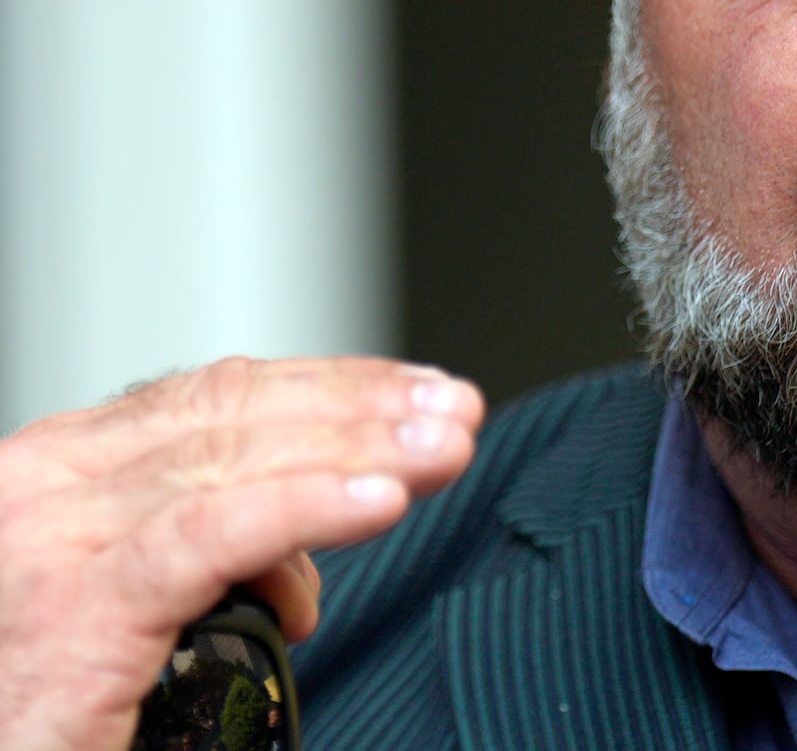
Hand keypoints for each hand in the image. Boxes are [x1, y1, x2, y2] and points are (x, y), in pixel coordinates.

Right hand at [0, 356, 482, 750]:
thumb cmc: (43, 709)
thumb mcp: (132, 605)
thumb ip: (208, 555)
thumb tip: (298, 567)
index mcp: (67, 476)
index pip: (218, 399)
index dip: (334, 387)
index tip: (420, 395)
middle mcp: (49, 491)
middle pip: (235, 419)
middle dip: (363, 412)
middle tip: (453, 416)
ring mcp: (52, 545)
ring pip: (233, 465)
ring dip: (359, 451)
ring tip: (442, 451)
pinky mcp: (71, 613)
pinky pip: (209, 538)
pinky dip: (304, 511)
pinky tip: (378, 504)